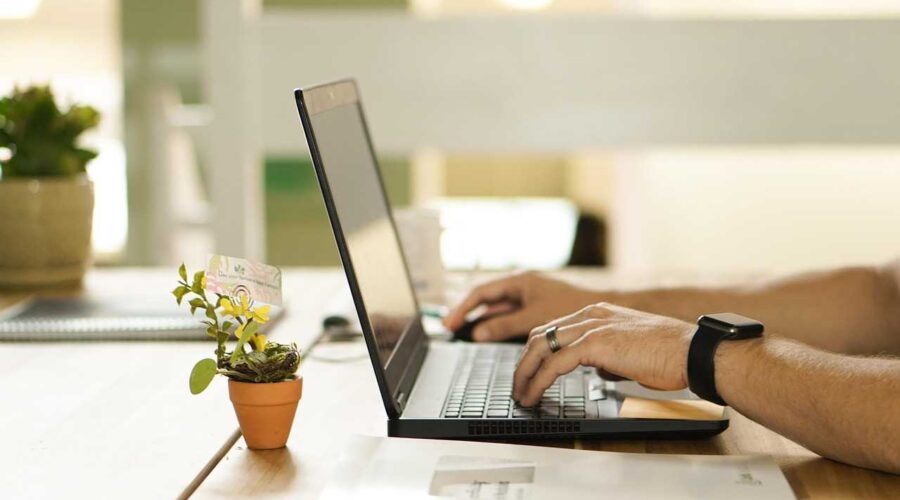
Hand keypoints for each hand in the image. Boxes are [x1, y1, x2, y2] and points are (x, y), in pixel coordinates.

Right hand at [443, 272, 603, 341]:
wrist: (601, 310)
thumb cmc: (573, 307)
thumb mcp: (534, 319)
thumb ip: (505, 326)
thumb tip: (478, 333)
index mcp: (519, 281)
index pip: (482, 292)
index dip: (463, 308)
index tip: (450, 323)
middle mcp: (521, 287)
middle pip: (486, 299)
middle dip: (467, 312)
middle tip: (449, 328)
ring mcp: (527, 297)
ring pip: (497, 308)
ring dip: (481, 319)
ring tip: (462, 332)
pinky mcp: (534, 308)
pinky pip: (508, 316)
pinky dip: (496, 324)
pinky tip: (487, 334)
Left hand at [512, 303, 694, 406]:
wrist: (692, 352)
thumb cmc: (670, 354)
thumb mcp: (631, 351)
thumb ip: (609, 356)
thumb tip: (599, 370)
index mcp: (598, 312)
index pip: (553, 328)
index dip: (536, 351)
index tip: (529, 371)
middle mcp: (590, 314)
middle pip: (540, 334)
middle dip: (523, 362)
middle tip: (518, 385)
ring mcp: (592, 327)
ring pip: (540, 347)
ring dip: (525, 373)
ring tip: (521, 394)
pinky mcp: (595, 344)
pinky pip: (555, 363)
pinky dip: (539, 381)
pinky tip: (534, 394)